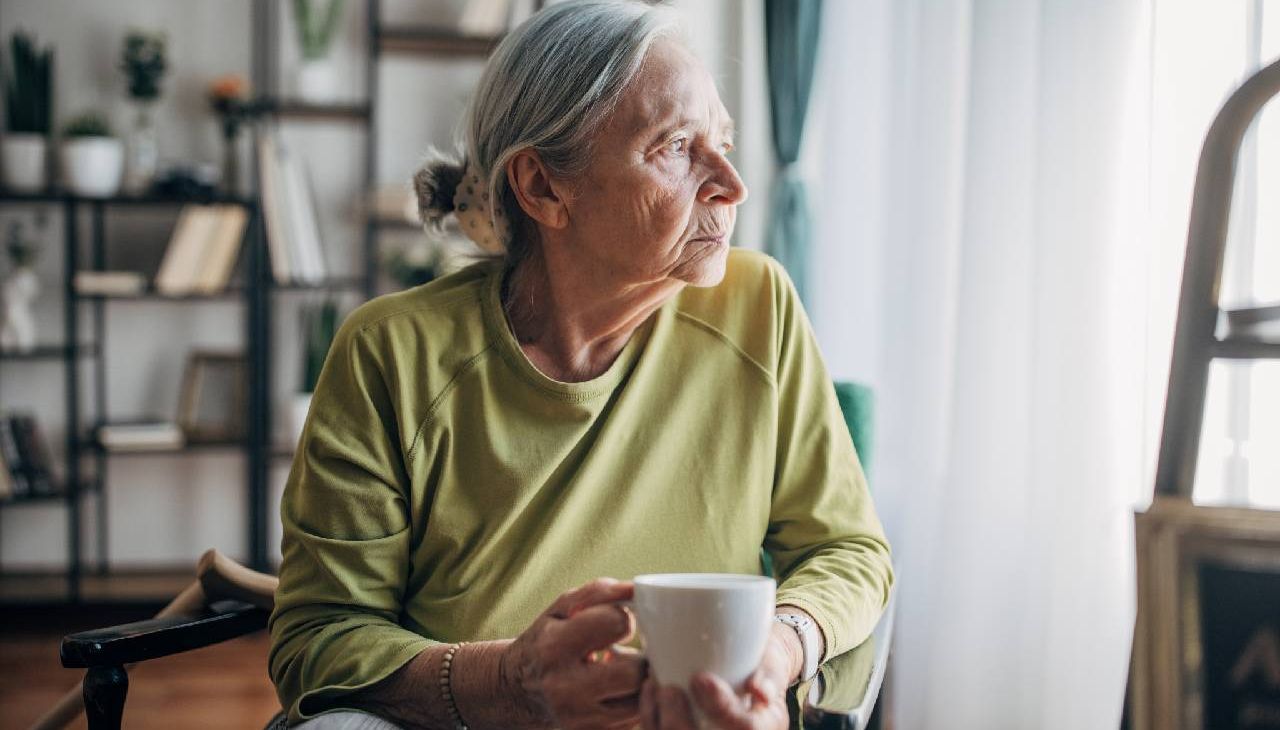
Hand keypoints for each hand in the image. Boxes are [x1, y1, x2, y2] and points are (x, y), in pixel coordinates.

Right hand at [501, 578, 645, 728]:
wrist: (515, 688)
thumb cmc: (545, 640)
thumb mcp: (561, 608)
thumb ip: (599, 592)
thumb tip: (637, 589)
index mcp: (554, 647)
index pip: (616, 624)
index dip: (624, 619)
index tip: (618, 625)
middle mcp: (564, 688)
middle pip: (634, 673)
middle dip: (640, 658)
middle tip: (630, 652)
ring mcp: (577, 720)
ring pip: (639, 703)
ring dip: (641, 684)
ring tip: (625, 672)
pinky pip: (632, 722)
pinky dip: (633, 704)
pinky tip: (618, 692)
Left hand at [639, 624, 794, 728]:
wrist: (755, 675)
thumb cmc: (763, 666)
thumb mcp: (772, 666)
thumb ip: (766, 676)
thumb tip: (757, 690)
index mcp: (766, 727)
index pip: (746, 728)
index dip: (722, 707)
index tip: (701, 678)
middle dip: (679, 722)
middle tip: (668, 689)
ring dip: (658, 720)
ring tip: (654, 687)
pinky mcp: (689, 728)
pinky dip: (651, 717)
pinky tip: (650, 690)